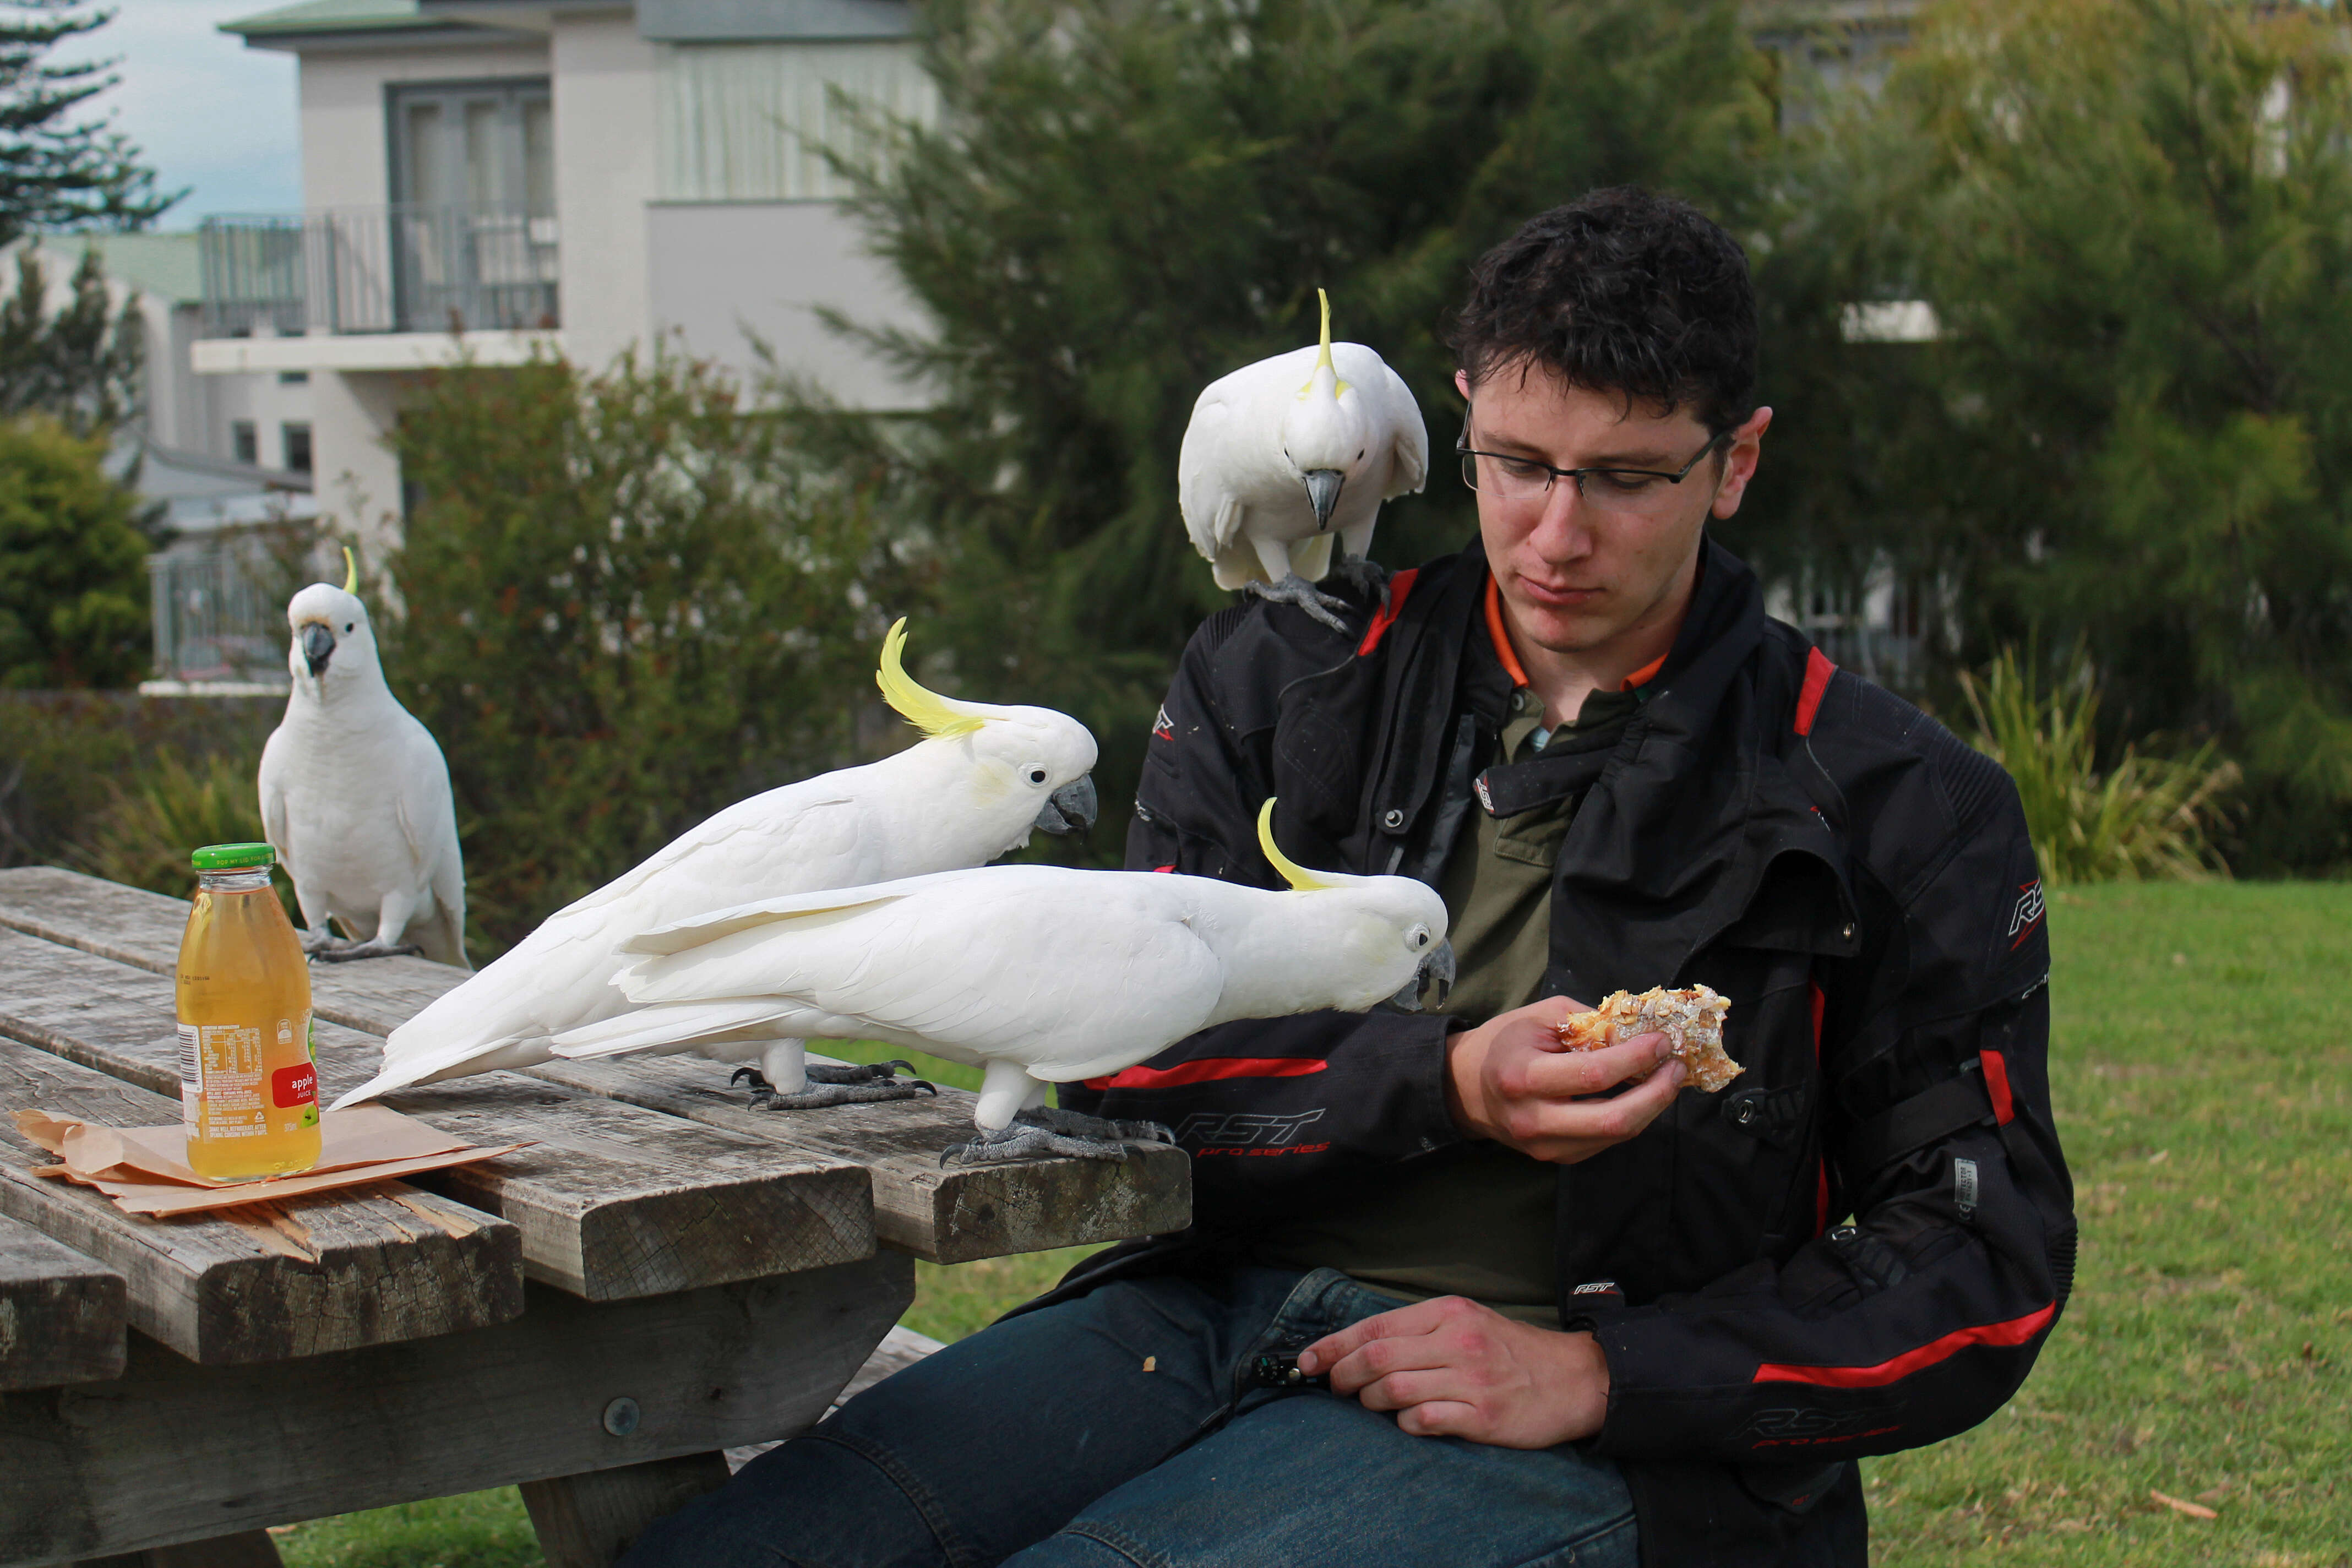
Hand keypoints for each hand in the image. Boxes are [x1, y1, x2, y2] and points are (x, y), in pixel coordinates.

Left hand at [1297, 1296, 1609, 1446]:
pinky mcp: (1484, 1416)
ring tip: (1372, 1404)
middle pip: (1377, 1357)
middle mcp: (1457, 1342)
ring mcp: (1471, 1381)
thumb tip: (1361, 1347)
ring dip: (1371, 1401)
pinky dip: (1405, 1423)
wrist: (1574, 1378)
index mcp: (1449, 1313)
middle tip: (1336, 1387)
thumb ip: (1420, 1331)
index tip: (1309, 1360)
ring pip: (1394, 1389)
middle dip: (1343, 1375)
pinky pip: (1424, 1420)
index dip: (1334, 1345)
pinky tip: (1409, 1421)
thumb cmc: (1512, 1352)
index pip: (1376, 1327)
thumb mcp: (1468, 1322)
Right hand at [1445, 994, 1684, 1162]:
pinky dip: (1630, 1119)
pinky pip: (1605, 1142)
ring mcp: (1544, 1145)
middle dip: (1657, 1094)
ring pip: (1615, 1136)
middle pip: (1613, 1119)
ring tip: (1666, 1080)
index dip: (1636, 1058)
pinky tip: (1640, 1096)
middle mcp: (1533, 1118)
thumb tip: (1641, 1032)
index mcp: (1522, 1076)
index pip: (1594, 1074)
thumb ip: (1590, 1022)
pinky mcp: (1555, 1158)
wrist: (1466, 1087)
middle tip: (1676, 1068)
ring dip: (1650, 1107)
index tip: (1661, 1041)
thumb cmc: (1506, 1042)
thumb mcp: (1542, 1016)